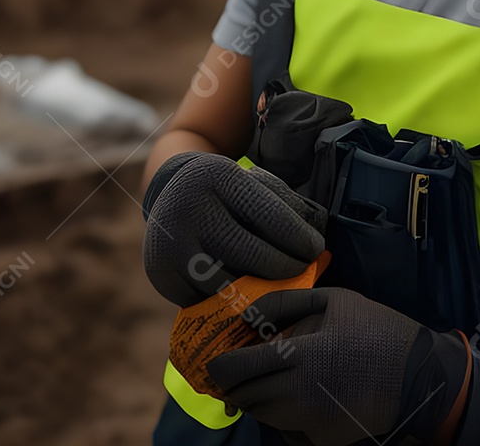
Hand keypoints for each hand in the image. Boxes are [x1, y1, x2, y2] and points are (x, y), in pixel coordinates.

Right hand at [142, 152, 327, 305]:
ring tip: (284, 289)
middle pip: (249, 252)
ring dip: (261, 291)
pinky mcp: (161, 275)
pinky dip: (232, 303)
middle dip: (284, 268)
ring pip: (228, 283)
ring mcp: (170, 244)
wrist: (172, 190)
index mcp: (218, 177)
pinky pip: (207, 300)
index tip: (317, 250)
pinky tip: (251, 298)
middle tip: (304, 273)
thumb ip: (285, 208)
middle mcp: (189, 208)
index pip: (268, 215)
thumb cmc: (227, 191)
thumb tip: (317, 250)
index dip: (298, 238)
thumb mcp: (252, 182)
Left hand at [206, 287, 479, 445]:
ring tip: (265, 380)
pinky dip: (283, 415)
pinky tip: (297, 396)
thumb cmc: (373, 328)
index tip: (214, 362)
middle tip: (233, 373)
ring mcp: (311, 422)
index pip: (239, 370)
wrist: (417, 375)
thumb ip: (285, 304)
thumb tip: (246, 314)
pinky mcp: (322, 440)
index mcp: (300, 356)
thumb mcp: (333, 300)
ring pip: (263, 416)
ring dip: (257, 399)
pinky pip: (288, 429)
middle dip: (235, 385)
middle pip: (246, 398)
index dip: (219, 368)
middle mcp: (299, 394)